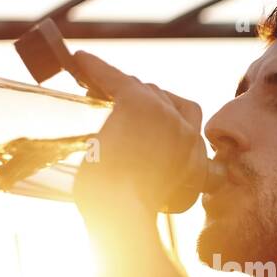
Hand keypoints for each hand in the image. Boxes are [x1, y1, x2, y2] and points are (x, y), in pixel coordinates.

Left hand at [70, 50, 206, 230]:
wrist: (121, 215)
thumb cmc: (127, 215)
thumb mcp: (155, 195)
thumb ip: (155, 175)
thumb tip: (128, 165)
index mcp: (196, 153)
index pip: (184, 116)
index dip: (161, 112)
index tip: (141, 118)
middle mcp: (187, 130)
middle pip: (160, 97)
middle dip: (137, 98)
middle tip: (108, 100)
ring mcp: (163, 114)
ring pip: (140, 87)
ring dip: (118, 85)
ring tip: (94, 87)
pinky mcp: (137, 103)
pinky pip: (115, 78)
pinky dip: (96, 68)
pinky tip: (81, 61)